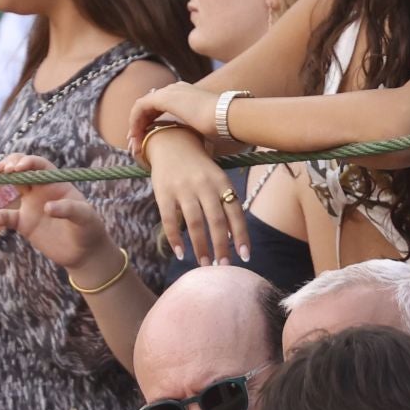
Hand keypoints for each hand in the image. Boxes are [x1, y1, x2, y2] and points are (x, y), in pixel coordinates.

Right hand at [0, 153, 119, 275]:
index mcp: (56, 183)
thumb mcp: (85, 217)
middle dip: (10, 165)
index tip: (18, 168)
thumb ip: (69, 209)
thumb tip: (46, 207)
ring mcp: (31, 206)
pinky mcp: (24, 224)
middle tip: (2, 170)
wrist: (84, 252)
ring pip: (11, 189)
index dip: (28, 162)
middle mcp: (42, 190)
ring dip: (0, 184)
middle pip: (22, 170)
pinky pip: (8, 217)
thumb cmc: (89, 229)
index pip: (40, 166)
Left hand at [127, 81, 222, 147]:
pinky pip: (139, 108)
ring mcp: (170, 91)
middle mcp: (176, 89)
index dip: (152, 122)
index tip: (148, 139)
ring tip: (134, 143)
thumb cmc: (222, 127)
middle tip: (136, 142)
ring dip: (136, 125)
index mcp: (186, 94)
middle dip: (141, 124)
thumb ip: (194, 133)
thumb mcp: (204, 129)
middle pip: (149, 106)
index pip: (162, 106)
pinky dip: (135, 122)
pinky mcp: (163, 97)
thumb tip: (194, 149)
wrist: (226, 117)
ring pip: (142, 107)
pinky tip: (135, 137)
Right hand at [137, 126, 248, 265]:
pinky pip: (169, 220)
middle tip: (223, 267)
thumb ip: (225, 202)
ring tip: (204, 265)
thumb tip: (233, 236)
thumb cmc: (199, 168)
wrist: (172, 142)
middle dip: (221, 246)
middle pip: (216, 221)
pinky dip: (175, 239)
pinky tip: (180, 253)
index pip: (235, 212)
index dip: (241, 235)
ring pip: (195, 223)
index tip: (245, 256)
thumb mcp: (217, 178)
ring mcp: (183, 189)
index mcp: (221, 182)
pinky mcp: (164, 193)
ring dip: (200, 247)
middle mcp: (204, 185)